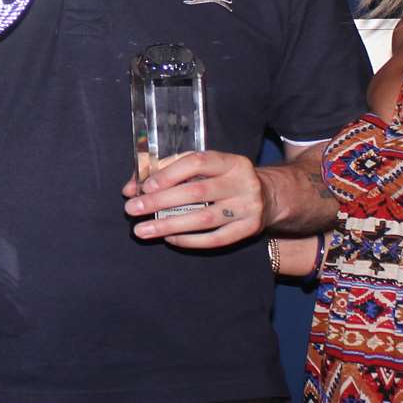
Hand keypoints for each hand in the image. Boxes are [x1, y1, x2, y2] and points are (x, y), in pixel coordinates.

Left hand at [122, 150, 268, 247]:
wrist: (270, 196)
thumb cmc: (226, 180)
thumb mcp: (207, 168)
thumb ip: (170, 172)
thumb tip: (132, 188)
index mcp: (231, 161)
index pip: (197, 162)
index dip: (168, 174)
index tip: (144, 186)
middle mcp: (243, 182)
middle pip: (197, 192)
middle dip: (160, 201)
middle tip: (132, 209)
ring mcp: (248, 207)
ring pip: (203, 219)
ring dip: (168, 225)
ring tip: (142, 231)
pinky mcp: (249, 229)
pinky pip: (215, 239)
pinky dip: (189, 240)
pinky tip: (170, 239)